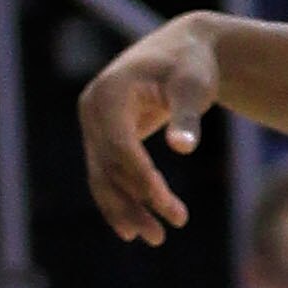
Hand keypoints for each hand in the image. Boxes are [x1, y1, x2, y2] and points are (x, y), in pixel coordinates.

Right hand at [80, 15, 226, 242]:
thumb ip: (187, 116)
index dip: (140, 177)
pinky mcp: (102, 135)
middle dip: (135, 201)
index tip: (165, 202)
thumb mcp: (194, 86)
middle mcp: (92, 108)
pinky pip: (106, 173)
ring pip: (103, 176)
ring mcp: (93, 123)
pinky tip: (134, 226)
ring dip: (125, 209)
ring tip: (155, 238)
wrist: (184, 49)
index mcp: (110, 91)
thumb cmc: (192, 65)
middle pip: (108, 165)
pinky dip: (120, 199)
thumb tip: (183, 147)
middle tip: (163, 235)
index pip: (119, 145)